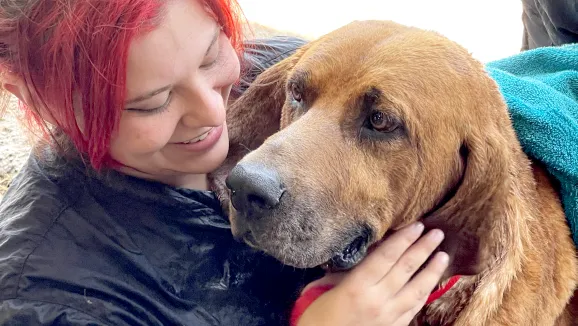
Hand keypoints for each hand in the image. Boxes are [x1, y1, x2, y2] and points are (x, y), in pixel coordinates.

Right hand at [297, 222, 448, 325]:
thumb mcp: (322, 288)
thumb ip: (342, 271)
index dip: (403, 240)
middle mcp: (376, 300)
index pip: (386, 257)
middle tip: (437, 233)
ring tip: (443, 255)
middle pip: (405, 269)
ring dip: (432, 271)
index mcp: (356, 287)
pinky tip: (432, 283)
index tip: (417, 225)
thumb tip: (360, 255)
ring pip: (416, 290)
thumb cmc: (315, 317)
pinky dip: (425, 294)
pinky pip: (414, 309)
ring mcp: (388, 317)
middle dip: (423, 249)